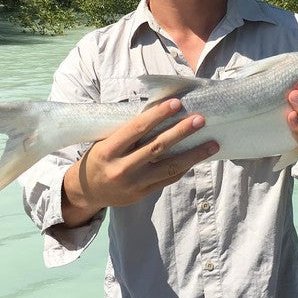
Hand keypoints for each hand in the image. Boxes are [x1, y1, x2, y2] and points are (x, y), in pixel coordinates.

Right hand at [62, 98, 218, 226]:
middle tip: (200, 119)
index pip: (137, 128)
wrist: (86, 191)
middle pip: (157, 147)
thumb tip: (160, 111)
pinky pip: (168, 179)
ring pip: (169, 167)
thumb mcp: (105, 141)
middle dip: (181, 132)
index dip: (158, 115)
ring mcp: (134, 184)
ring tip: (212, 143)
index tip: (176, 103)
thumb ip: (129, 132)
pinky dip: (184, 166)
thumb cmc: (99, 157)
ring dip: (194, 154)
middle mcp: (121, 168)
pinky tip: (198, 157)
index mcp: (109, 150)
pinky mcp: (143, 194)